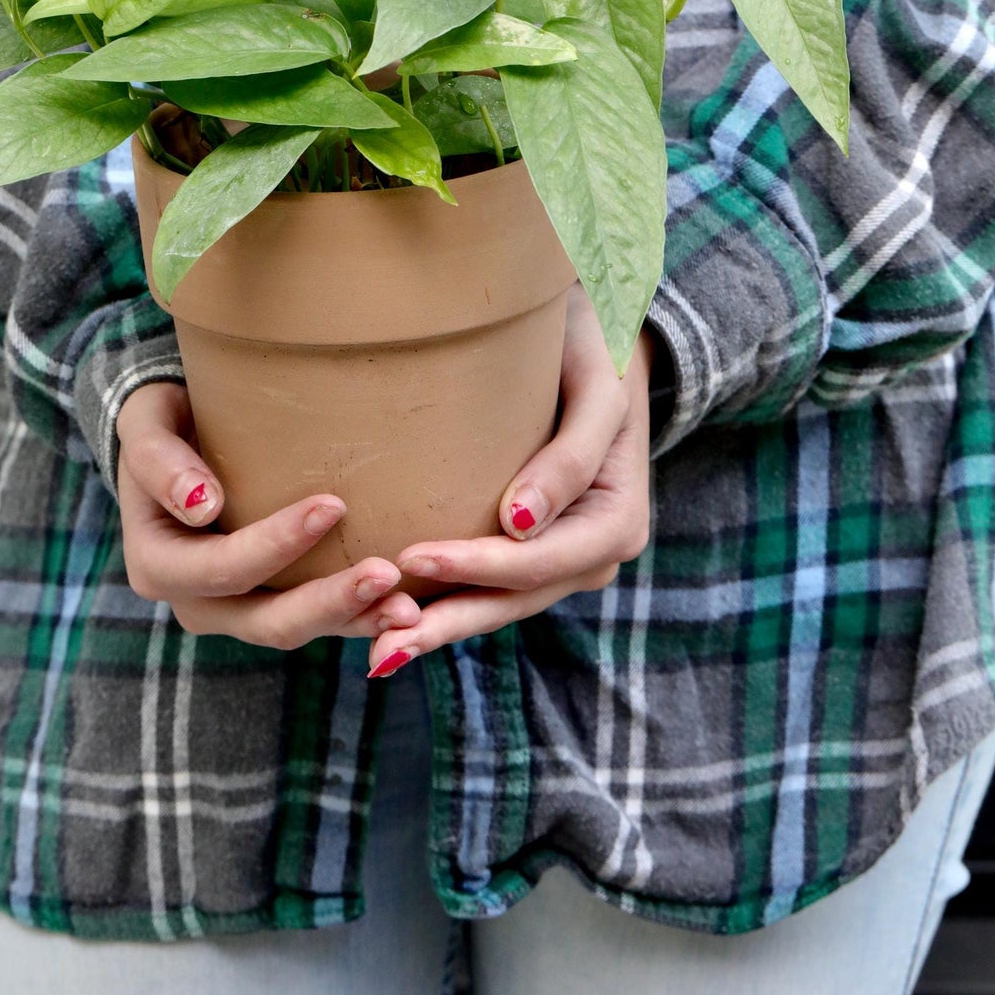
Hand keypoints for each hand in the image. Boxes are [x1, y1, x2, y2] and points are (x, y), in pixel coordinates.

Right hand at [115, 381, 422, 648]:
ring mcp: (235, 612)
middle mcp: (196, 603)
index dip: (277, 544)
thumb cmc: (160, 425)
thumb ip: (161, 461)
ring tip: (409, 607)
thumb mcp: (146, 428)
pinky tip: (404, 608)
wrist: (170, 446)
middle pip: (267, 621)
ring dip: (355, 621)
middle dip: (330, 602)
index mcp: (158, 567)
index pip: (224, 568)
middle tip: (387, 574)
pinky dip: (358, 618)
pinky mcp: (269, 605)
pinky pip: (316, 621)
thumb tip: (202, 503)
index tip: (334, 505)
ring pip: (298, 631)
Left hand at [366, 284, 652, 677]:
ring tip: (377, 653)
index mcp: (616, 523)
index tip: (411, 555)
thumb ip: (570, 458)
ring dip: (441, 629)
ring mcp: (563, 559)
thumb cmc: (594, 354)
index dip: (475, 566)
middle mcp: (592, 555)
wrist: (598, 342)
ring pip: (499, 606)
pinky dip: (448, 603)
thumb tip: (519, 523)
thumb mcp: (597, 393)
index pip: (537, 561)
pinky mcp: (533, 550)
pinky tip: (394, 620)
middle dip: (448, 625)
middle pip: (514, 601)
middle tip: (379, 649)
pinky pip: (491, 586)